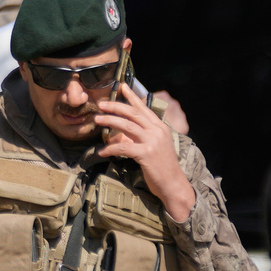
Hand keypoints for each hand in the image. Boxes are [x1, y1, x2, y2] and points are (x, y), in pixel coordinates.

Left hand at [96, 83, 194, 221]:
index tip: (121, 86)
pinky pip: (123, 147)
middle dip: (115, 106)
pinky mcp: (146, 153)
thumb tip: (123, 131)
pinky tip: (101, 151)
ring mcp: (152, 142)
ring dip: (110, 121)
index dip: (132, 97)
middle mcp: (157, 131)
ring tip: (97, 119)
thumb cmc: (161, 166)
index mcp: (160, 127)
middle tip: (101, 104)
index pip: (144, 108)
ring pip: (127, 126)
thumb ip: (142, 136)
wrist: (173, 184)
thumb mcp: (154, 146)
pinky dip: (110, 148)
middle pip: (133, 113)